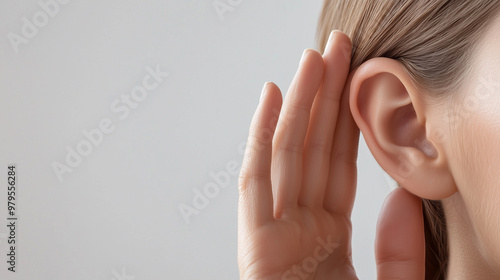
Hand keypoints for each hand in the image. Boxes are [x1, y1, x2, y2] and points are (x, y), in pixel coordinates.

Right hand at [237, 30, 425, 278]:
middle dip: (324, 96)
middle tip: (335, 47)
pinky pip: (255, 183)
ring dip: (298, 103)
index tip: (356, 77)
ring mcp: (274, 233)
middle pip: (313, 149)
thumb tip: (406, 195)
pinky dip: (260, 139)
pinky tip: (272, 98)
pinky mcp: (255, 246)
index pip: (340, 163)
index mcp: (329, 236)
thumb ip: (402, 251)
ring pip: (287, 154)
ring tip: (311, 58)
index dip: (347, 118)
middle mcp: (299, 226)